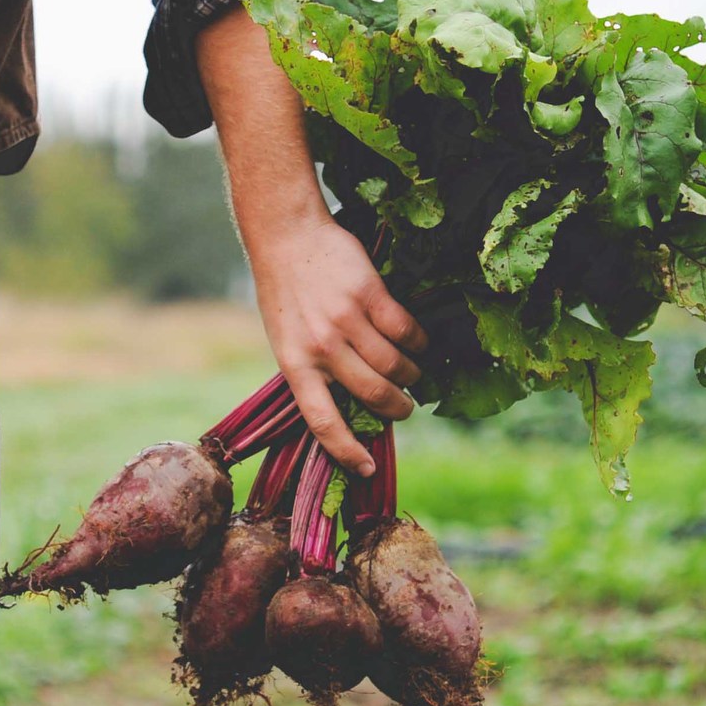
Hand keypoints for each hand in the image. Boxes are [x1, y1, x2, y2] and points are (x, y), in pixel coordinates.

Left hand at [248, 211, 425, 475]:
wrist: (287, 236)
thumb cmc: (286, 293)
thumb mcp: (287, 339)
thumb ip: (314, 370)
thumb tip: (351, 408)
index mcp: (295, 364)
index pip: (322, 421)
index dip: (346, 450)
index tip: (366, 469)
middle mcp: (321, 346)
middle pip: (374, 394)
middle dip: (396, 408)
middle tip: (404, 408)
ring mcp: (346, 320)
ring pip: (395, 364)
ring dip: (410, 375)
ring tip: (411, 374)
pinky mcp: (369, 294)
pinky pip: (406, 331)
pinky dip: (418, 343)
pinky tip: (417, 344)